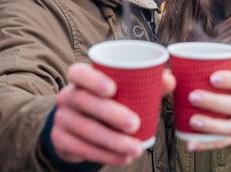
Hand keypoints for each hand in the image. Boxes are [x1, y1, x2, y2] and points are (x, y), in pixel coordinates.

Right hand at [50, 63, 175, 164]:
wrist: (77, 126)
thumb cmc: (107, 102)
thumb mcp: (123, 91)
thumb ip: (146, 83)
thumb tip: (169, 79)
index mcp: (80, 79)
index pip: (78, 73)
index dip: (93, 79)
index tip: (113, 89)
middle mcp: (67, 96)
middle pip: (85, 102)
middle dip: (111, 114)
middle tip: (135, 124)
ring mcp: (62, 119)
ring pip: (85, 130)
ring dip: (112, 141)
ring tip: (135, 148)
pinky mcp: (61, 140)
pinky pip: (82, 149)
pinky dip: (105, 155)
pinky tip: (123, 158)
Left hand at [185, 70, 230, 150]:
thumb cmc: (219, 89)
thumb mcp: (216, 78)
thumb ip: (193, 74)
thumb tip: (166, 76)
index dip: (230, 79)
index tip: (212, 77)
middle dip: (214, 102)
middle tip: (192, 97)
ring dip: (212, 125)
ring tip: (192, 121)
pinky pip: (221, 143)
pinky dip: (205, 144)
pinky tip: (190, 144)